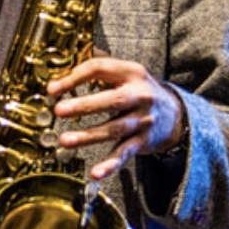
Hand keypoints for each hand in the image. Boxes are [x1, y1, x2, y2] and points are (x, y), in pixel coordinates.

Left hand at [47, 56, 187, 180]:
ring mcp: (142, 119)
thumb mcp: (126, 71)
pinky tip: (96, 172)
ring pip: (114, 129)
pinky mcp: (143, 141)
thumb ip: (100, 64)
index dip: (75, 77)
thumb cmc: (140, 90)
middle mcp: (139, 95)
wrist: (175, 114)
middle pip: (111, 100)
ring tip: (65, 140)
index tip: (53, 88)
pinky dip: (110, 164)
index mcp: (132, 72)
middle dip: (84, 105)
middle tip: (60, 110)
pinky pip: (124, 153)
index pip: (101, 69)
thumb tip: (69, 55)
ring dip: (88, 135)